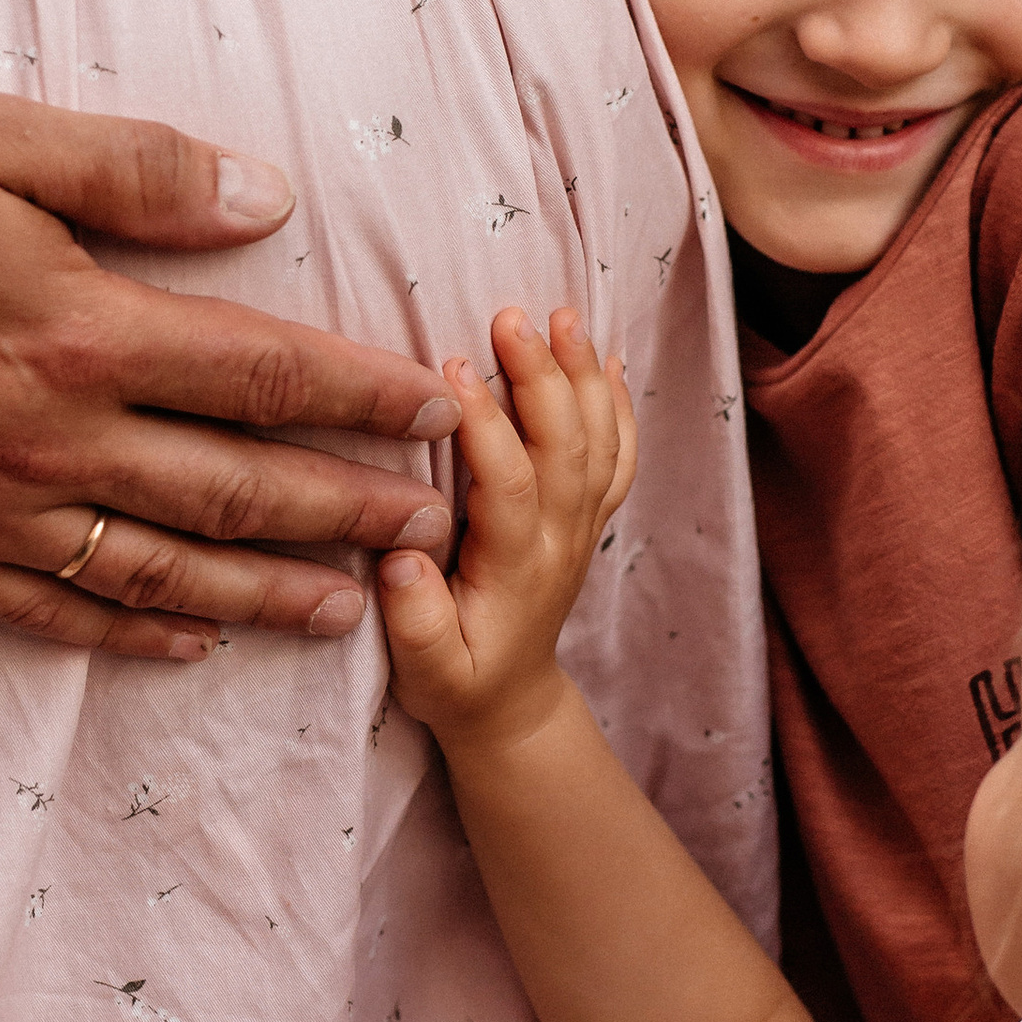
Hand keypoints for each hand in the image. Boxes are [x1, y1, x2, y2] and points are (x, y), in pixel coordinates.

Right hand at [0, 89, 459, 657]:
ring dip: (265, 593)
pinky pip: (54, 610)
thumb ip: (134, 169)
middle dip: (347, 513)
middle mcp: (47, 438)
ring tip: (352, 609)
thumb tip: (264, 198)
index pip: (262, 372)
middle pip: (235, 491)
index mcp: (77, 330)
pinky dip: (135, 633)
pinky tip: (192, 643)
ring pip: (160, 571)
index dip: (362, 396)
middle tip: (435, 530)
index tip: (436, 411)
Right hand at [376, 306, 634, 756]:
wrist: (511, 706)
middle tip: (515, 316)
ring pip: (598, 442)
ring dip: (585, 375)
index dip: (488, 426)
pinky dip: (618, 404)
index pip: (512, 484)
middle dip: (545, 376)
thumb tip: (403, 558)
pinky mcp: (586, 520)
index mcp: (519, 568)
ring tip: (567, 315)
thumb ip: (416, 620)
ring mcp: (582, 527)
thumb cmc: (458, 684)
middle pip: (566, 447)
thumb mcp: (427, 672)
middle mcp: (561, 540)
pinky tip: (610, 358)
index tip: (453, 370)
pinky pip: (616, 456)